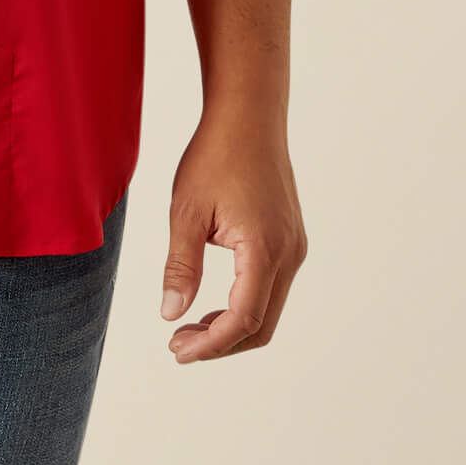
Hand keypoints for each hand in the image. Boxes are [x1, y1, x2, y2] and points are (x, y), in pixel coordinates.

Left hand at [158, 114, 306, 363]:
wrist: (248, 115)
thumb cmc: (215, 154)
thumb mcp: (187, 211)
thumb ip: (181, 266)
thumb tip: (171, 314)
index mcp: (264, 249)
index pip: (244, 319)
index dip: (211, 343)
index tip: (177, 350)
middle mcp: (289, 254)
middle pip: (261, 324)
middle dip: (221, 344)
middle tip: (179, 346)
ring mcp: (294, 247)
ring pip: (269, 309)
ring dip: (232, 326)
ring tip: (190, 327)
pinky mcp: (290, 238)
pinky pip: (272, 286)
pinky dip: (244, 303)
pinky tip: (213, 302)